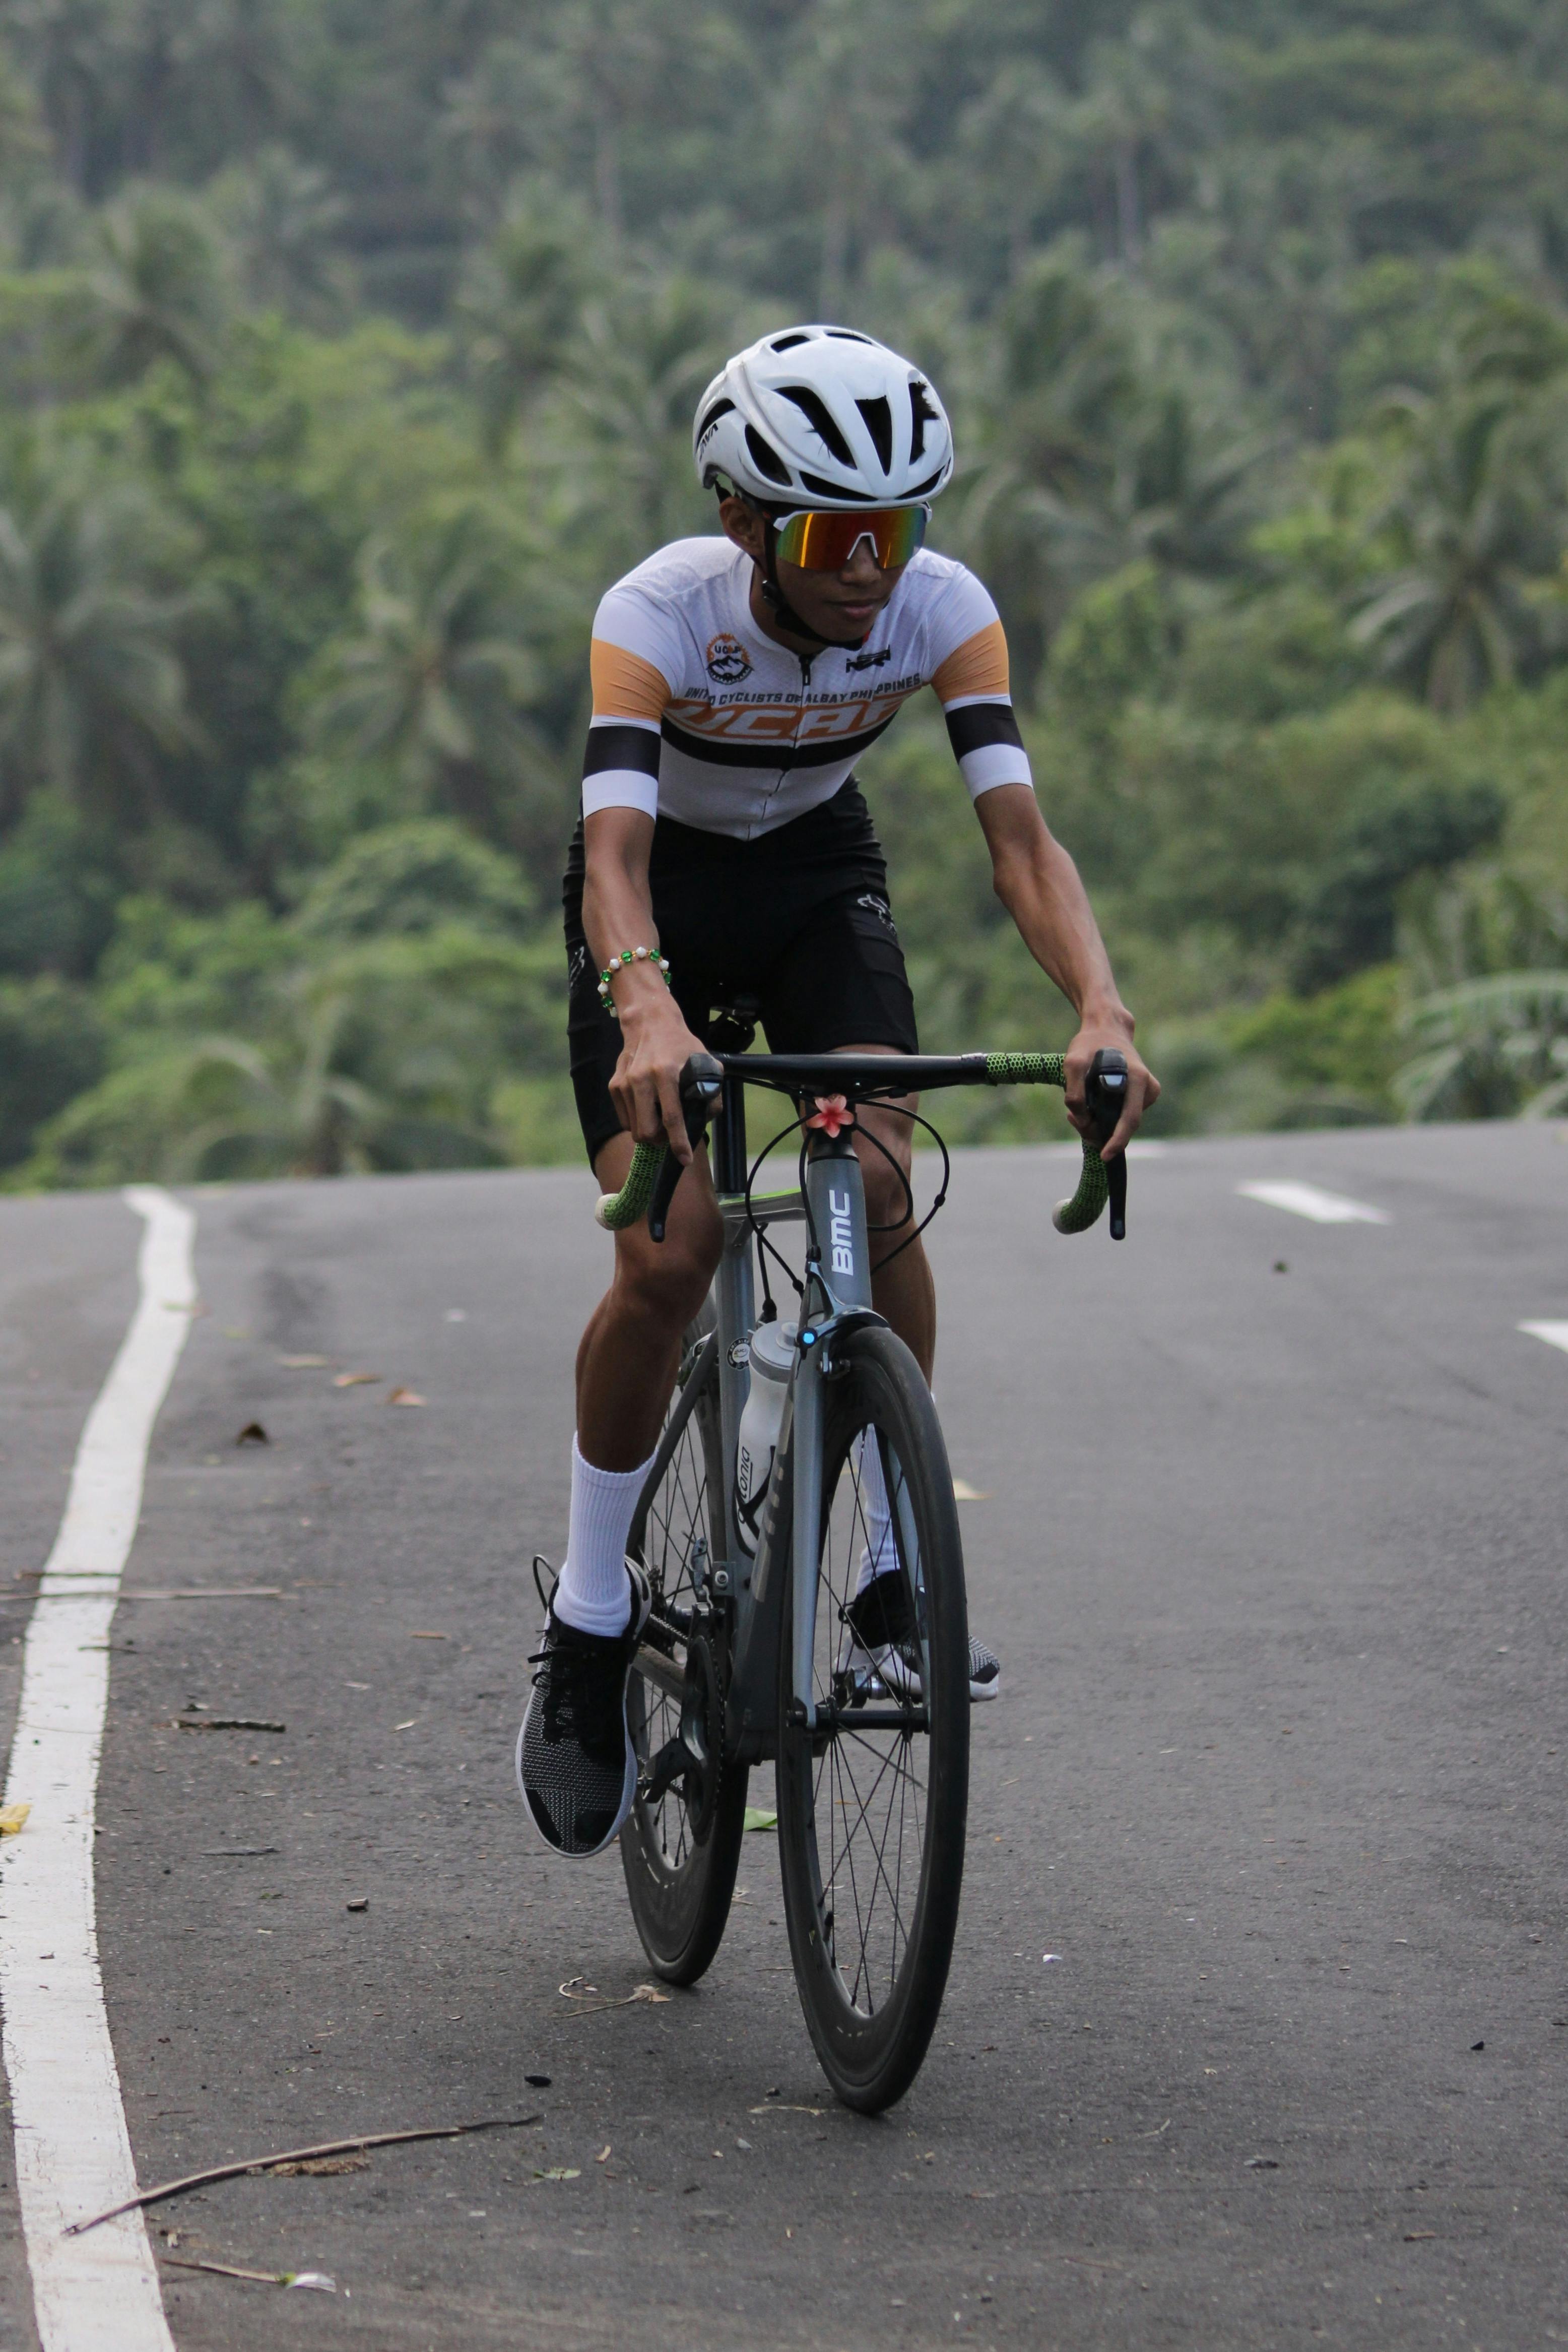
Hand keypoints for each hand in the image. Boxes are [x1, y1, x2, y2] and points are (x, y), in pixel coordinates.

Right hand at [608, 979, 708, 1162]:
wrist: (649, 1023)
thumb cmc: (680, 1045)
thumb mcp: (705, 1062)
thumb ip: (711, 1091)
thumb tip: (704, 1118)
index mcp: (667, 1073)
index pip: (672, 1118)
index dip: (679, 1143)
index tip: (684, 1159)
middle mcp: (642, 1079)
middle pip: (646, 1131)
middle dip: (659, 1141)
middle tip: (669, 1135)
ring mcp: (624, 1083)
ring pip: (634, 1129)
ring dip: (649, 1131)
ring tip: (659, 1118)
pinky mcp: (614, 1086)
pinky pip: (625, 1120)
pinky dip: (637, 1121)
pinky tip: (648, 1107)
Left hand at [1062, 1017, 1159, 1160]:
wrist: (1106, 1029)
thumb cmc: (1090, 1044)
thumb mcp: (1073, 1062)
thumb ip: (1074, 1092)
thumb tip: (1082, 1119)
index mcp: (1138, 1079)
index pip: (1130, 1119)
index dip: (1117, 1140)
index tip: (1105, 1155)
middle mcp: (1148, 1088)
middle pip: (1125, 1125)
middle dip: (1099, 1132)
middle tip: (1073, 1120)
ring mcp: (1146, 1093)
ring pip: (1121, 1122)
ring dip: (1097, 1123)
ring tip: (1074, 1112)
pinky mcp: (1139, 1096)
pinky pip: (1121, 1115)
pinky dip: (1102, 1117)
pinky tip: (1085, 1107)